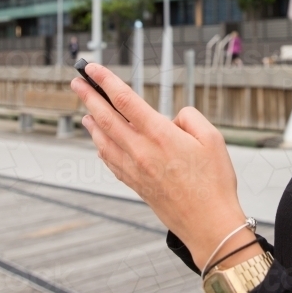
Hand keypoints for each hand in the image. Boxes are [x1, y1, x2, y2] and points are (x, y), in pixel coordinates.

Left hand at [70, 63, 257, 270]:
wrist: (208, 224)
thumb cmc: (214, 182)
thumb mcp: (212, 138)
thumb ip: (190, 117)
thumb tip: (172, 117)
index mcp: (160, 135)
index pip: (125, 100)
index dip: (106, 81)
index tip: (93, 68)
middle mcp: (141, 151)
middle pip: (106, 118)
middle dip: (88, 96)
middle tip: (76, 81)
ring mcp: (135, 169)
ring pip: (103, 140)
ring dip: (91, 122)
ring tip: (84, 111)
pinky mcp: (135, 185)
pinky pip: (110, 161)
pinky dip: (101, 148)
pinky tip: (99, 144)